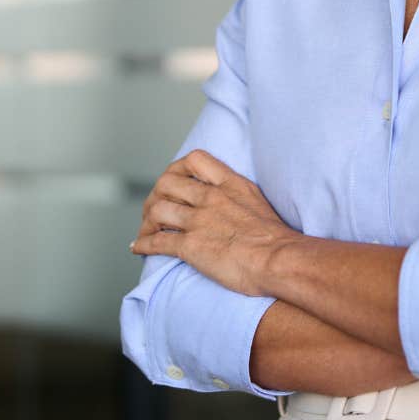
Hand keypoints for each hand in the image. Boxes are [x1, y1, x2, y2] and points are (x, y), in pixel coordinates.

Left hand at [129, 148, 301, 297]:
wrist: (279, 259)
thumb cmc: (277, 238)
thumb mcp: (258, 201)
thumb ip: (238, 196)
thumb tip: (230, 204)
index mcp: (229, 184)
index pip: (194, 160)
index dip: (178, 168)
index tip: (175, 181)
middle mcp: (210, 197)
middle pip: (167, 183)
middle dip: (155, 196)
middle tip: (154, 209)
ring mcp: (198, 221)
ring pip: (157, 210)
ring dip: (146, 222)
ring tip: (146, 231)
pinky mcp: (190, 246)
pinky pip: (156, 241)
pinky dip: (143, 244)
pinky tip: (138, 248)